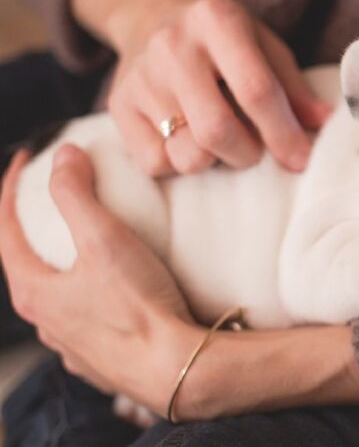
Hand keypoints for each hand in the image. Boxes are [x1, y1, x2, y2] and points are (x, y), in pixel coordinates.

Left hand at [0, 147, 358, 418]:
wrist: (176, 368)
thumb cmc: (138, 306)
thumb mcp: (105, 239)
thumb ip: (78, 194)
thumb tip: (64, 156)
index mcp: (34, 291)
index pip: (6, 231)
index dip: (12, 190)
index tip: (26, 161)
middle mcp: (45, 323)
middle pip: (28, 265)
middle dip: (37, 230)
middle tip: (56, 202)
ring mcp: (72, 345)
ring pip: (58, 298)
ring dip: (64, 268)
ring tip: (87, 248)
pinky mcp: (101, 360)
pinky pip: (86, 322)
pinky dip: (90, 298)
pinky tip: (112, 293)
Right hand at [73, 0, 330, 175]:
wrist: (152, 15)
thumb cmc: (224, 40)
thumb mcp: (265, 47)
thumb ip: (294, 88)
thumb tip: (326, 126)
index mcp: (217, 21)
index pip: (255, 90)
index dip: (283, 133)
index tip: (300, 160)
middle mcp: (173, 46)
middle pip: (217, 130)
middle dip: (248, 153)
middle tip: (255, 149)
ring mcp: (140, 77)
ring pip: (187, 155)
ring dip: (214, 161)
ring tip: (219, 140)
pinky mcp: (118, 106)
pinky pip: (155, 163)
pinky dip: (179, 163)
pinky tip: (187, 139)